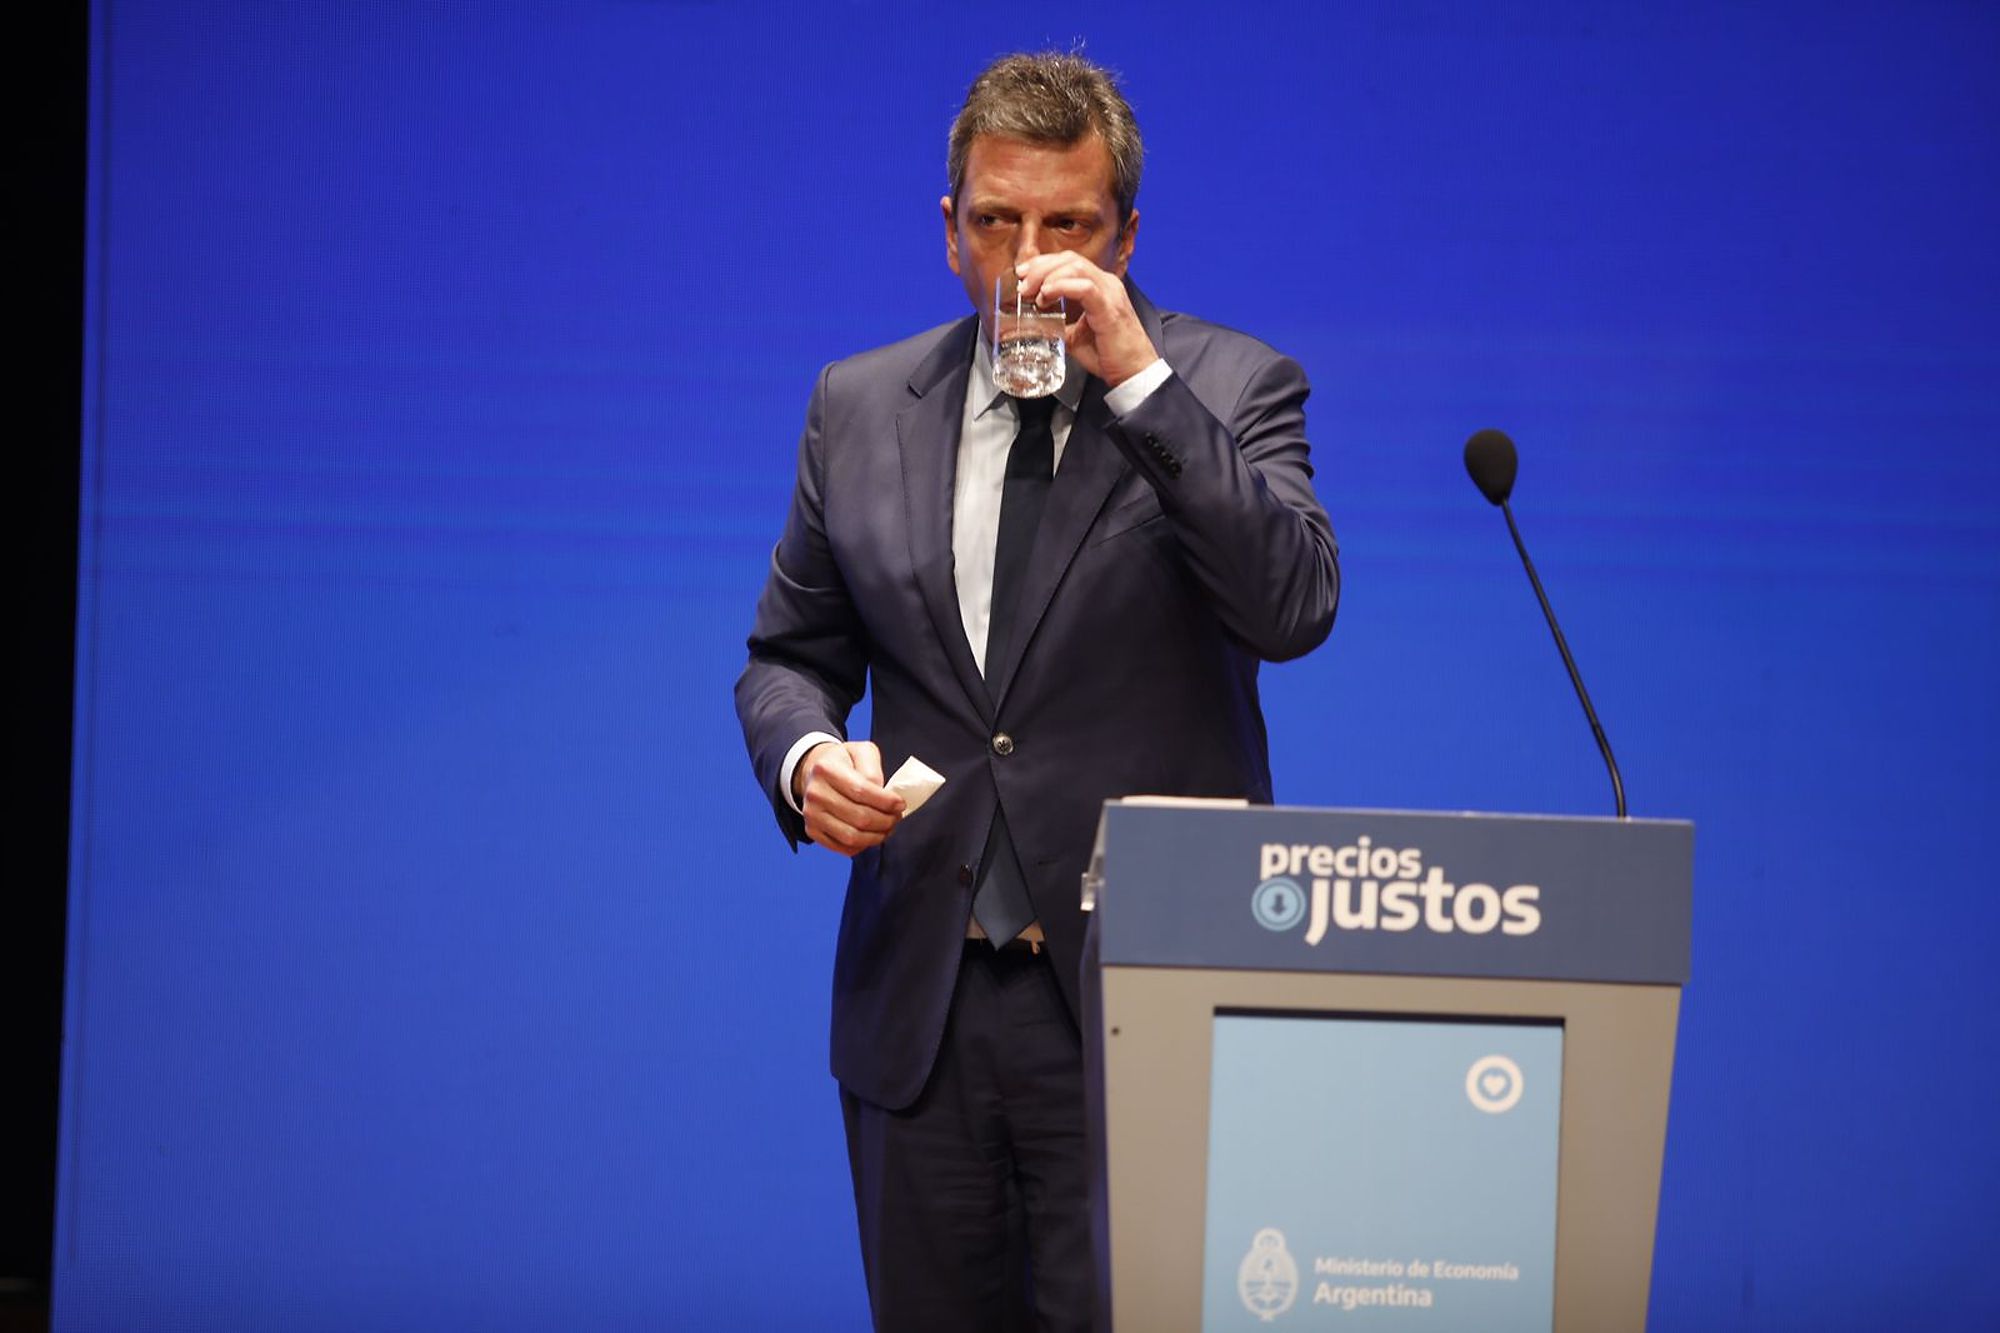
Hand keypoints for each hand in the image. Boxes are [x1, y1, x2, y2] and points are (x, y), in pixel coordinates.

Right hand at [796, 740, 904, 855]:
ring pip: (851, 836)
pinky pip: (842, 847)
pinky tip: (871, 836)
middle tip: (896, 817)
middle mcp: (815, 793)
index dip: (886, 801)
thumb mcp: (861, 752)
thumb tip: (882, 794)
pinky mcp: (812, 830)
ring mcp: (812, 814)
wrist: (814, 772)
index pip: (861, 791)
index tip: (900, 804)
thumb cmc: (843, 762)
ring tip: (887, 828)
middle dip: (885, 821)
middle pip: (859, 817)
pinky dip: (862, 846)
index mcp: (826, 769)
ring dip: (876, 837)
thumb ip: (873, 769)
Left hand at [1017, 252, 1159, 388]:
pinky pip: (1085, 288)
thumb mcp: (1076, 337)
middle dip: (1041, 266)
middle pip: (1070, 259)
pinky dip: (1061, 287)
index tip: (1023, 275)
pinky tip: (1047, 295)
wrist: (1134, 373)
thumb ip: (1059, 326)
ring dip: (1047, 275)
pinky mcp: (1109, 308)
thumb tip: (1037, 326)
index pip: (1070, 262)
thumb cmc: (1110, 356)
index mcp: (1101, 287)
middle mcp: (1107, 284)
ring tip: (1030, 291)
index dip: (1044, 264)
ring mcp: (1110, 293)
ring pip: (1076, 267)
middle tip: (1022, 283)